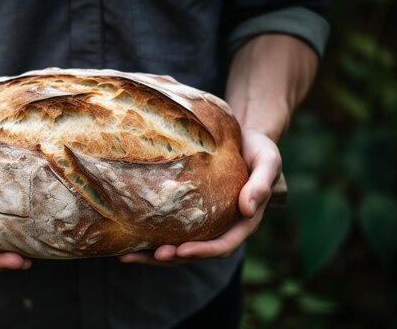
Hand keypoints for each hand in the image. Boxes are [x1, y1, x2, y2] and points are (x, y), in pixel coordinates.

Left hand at [120, 129, 280, 265]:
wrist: (246, 138)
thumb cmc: (260, 149)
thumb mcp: (268, 162)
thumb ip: (261, 184)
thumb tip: (248, 209)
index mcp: (243, 223)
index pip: (223, 245)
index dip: (203, 251)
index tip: (182, 250)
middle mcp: (222, 228)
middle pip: (196, 253)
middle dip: (173, 257)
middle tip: (152, 255)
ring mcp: (205, 224)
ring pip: (179, 247)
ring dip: (154, 255)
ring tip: (128, 256)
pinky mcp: (189, 213)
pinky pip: (170, 229)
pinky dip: (149, 236)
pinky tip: (127, 236)